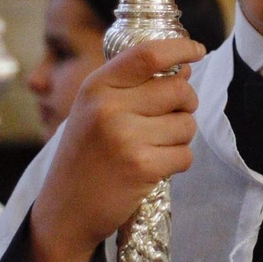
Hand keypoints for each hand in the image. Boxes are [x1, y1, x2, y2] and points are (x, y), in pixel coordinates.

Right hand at [27, 38, 204, 261]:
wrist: (64, 212)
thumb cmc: (86, 157)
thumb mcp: (95, 111)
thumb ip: (134, 87)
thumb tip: (185, 67)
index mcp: (96, 87)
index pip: (149, 54)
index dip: (181, 49)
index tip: (197, 50)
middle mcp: (109, 108)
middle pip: (180, 90)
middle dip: (185, 105)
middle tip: (166, 121)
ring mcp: (125, 138)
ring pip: (187, 124)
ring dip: (179, 138)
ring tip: (151, 149)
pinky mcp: (142, 167)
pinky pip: (185, 155)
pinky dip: (177, 163)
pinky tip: (152, 169)